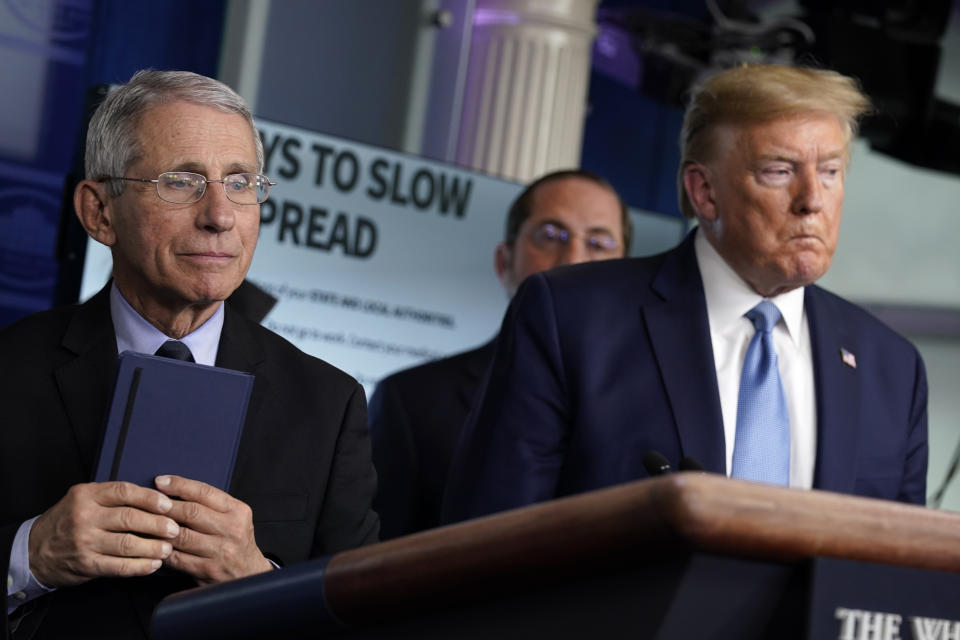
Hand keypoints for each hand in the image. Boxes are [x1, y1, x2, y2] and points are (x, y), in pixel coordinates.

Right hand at [29, 482, 179, 587]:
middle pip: (130, 518)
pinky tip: (153, 565)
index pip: (124, 492)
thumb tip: (154, 499)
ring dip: (153, 547)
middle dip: (158, 524)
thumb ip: (112, 497)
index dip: (150, 498)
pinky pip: (119, 566)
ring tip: (167, 548)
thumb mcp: (83, 499)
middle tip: (174, 529)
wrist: (34, 550)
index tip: (168, 505)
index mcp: (87, 495)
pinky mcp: (86, 564)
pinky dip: (140, 566)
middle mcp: (85, 517)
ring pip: (127, 543)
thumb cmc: (68, 521)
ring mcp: (84, 541)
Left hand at [154, 475, 271, 584]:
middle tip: (147, 501)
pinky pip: (178, 558)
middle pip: (191, 512)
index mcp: (238, 511)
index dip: (179, 485)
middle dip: (165, 505)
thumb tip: (175, 490)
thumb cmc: (236, 541)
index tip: (160, 481)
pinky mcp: (208, 570)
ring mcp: (220, 551)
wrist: (249, 573)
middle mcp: (232, 530)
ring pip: (181, 536)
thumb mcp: (234, 517)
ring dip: (159, 529)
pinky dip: (162, 550)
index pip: (205, 492)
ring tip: (145, 522)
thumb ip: (211, 505)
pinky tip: (153, 544)